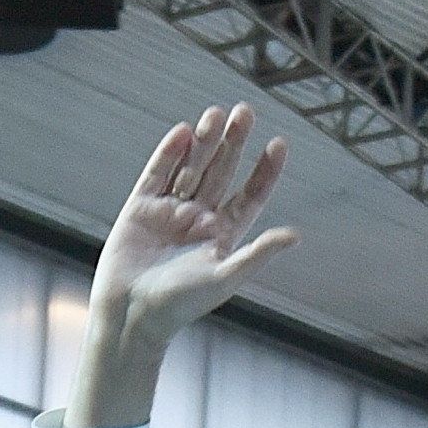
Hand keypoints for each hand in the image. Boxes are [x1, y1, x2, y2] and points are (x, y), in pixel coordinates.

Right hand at [66, 106, 298, 426]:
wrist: (131, 315)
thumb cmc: (181, 305)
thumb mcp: (225, 277)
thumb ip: (258, 253)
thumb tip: (296, 236)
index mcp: (223, 236)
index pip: (250, 196)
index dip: (264, 171)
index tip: (278, 144)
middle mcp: (198, 219)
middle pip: (221, 173)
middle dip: (234, 143)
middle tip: (246, 112)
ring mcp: (169, 211)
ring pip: (192, 168)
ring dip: (205, 142)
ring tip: (218, 114)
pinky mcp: (140, 208)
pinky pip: (157, 174)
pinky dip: (169, 153)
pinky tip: (184, 132)